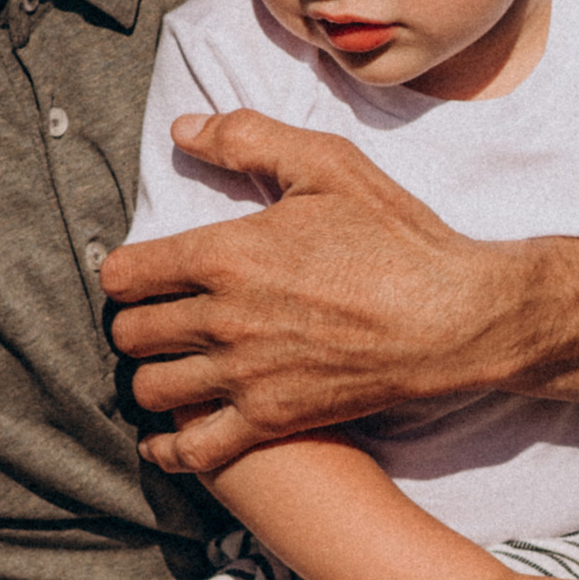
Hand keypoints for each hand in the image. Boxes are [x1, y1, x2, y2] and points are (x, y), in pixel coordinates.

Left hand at [103, 112, 519, 472]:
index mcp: (227, 254)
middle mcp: (225, 319)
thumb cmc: (395, 237)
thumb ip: (247, 138)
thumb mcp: (327, 164)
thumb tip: (184, 129)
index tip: (141, 274)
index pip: (126, 274)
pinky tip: (166, 438)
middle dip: (134, 323)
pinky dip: (169, 447)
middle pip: (131, 333)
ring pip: (152, 388)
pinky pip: (194, 450)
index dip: (125, 273)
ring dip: (150, 376)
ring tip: (168, 365)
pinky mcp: (273, 419)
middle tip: (154, 319)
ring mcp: (246, 375)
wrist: (454, 317)